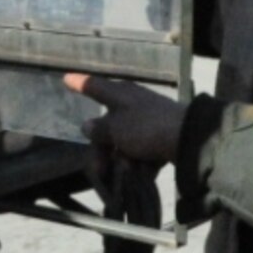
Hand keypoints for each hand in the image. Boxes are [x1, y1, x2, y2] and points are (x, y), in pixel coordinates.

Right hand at [65, 72, 186, 166]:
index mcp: (120, 94)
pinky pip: (143, 150)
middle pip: (109, 125)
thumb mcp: (115, 129)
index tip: (66, 78)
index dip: (79, 83)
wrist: (186, 139)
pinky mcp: (161, 136)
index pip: (94, 86)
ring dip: (122, 159)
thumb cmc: (145, 127)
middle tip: (98, 171)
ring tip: (125, 174)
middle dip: (102, 150)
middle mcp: (133, 103)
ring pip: (125, 141)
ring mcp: (148, 120)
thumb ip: (99, 129)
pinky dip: (140, 163)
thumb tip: (87, 125)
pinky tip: (141, 175)